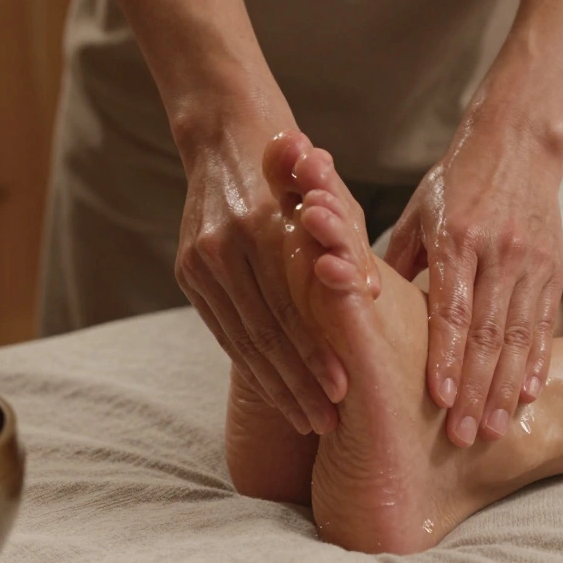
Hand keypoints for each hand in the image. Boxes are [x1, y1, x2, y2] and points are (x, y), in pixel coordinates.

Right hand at [175, 126, 347, 435]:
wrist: (228, 138)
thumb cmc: (301, 171)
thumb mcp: (334, 197)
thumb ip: (350, 245)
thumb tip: (375, 296)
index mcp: (266, 226)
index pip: (291, 307)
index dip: (315, 354)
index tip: (342, 392)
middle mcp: (227, 244)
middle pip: (264, 332)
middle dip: (296, 384)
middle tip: (325, 425)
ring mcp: (201, 258)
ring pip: (240, 338)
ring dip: (274, 385)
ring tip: (304, 421)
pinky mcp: (186, 268)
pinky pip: (222, 327)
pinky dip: (249, 363)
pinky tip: (273, 391)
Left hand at [385, 117, 562, 447]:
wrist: (518, 143)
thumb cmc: (453, 183)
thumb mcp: (416, 213)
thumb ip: (392, 259)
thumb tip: (361, 301)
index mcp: (457, 239)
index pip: (451, 309)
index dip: (445, 357)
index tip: (437, 399)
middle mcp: (499, 253)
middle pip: (487, 333)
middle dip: (475, 389)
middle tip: (462, 436)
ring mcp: (531, 263)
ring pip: (519, 336)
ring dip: (505, 388)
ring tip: (493, 430)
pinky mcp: (554, 269)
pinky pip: (545, 324)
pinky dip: (537, 362)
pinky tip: (528, 396)